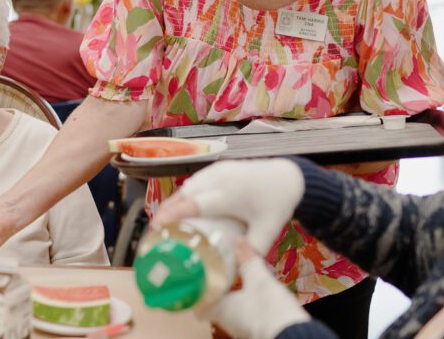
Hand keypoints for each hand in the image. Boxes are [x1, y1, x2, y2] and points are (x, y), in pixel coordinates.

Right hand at [153, 159, 304, 253]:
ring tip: (162, 220)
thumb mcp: (268, 231)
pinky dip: (184, 193)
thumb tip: (233, 274)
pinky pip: (195, 181)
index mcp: (231, 194)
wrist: (288, 176)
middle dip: (167, 209)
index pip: (196, 203)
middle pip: (185, 193)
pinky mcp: (218, 168)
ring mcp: (218, 170)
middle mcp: (220, 179)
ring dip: (173, 200)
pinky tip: (179, 207)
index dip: (174, 212)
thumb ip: (251, 251)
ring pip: (188, 185)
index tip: (157, 224)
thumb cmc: (277, 203)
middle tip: (154, 229)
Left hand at [206, 239, 309, 338]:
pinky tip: (255, 296)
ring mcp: (243, 328)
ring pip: (232, 312)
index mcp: (221, 310)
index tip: (199, 279)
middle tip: (219, 274)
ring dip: (233, 299)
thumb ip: (248, 260)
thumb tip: (239, 240)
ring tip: (236, 281)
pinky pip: (247, 317)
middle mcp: (229, 322)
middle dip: (217, 292)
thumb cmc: (269, 309)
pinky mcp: (257, 330)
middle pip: (216, 307)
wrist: (293, 334)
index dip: (198, 293)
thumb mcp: (259, 279)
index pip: (200, 306)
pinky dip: (247, 306)